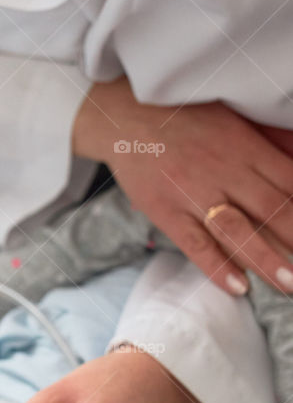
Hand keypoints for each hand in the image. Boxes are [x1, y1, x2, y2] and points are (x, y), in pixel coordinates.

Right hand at [71, 76, 292, 295]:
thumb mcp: (235, 119)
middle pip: (272, 209)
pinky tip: (238, 287)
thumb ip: (272, 140)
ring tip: (289, 285)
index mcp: (244, 145)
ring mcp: (192, 193)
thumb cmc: (187, 116)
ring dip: (267, 260)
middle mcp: (223, 170)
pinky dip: (217, 267)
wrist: (125, 116)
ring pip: (237, 231)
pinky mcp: (165, 211)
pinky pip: (194, 244)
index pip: (291, 181)